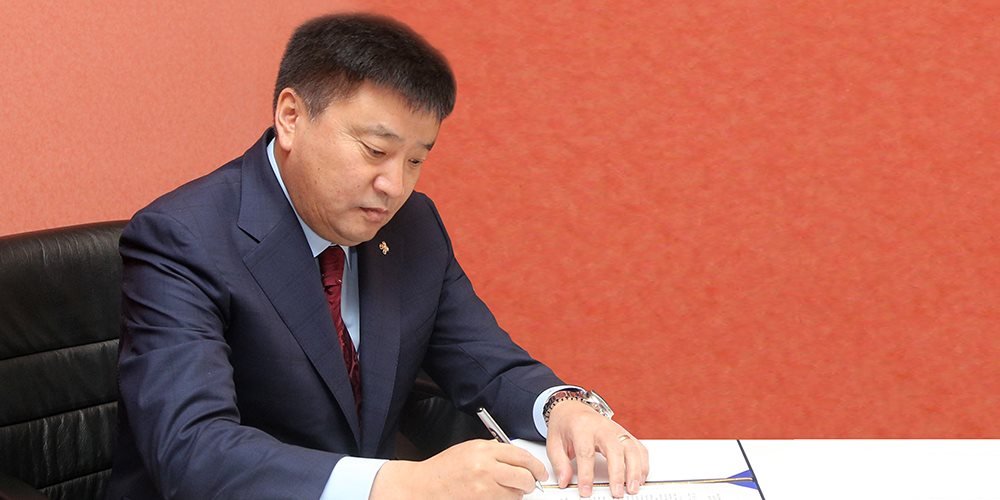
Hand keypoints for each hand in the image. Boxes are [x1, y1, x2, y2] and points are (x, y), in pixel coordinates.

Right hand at [370, 439, 547, 499]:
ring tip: (506, 490)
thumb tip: (515, 456)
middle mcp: (485, 467)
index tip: (539, 471)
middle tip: (529, 484)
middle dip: (530, 482)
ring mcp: (483, 487)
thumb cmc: (444, 468)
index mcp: (483, 449)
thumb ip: (492, 450)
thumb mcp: (468, 449)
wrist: (424, 486)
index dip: (535, 466)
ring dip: (517, 494)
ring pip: (516, 494)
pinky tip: (497, 496)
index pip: (521, 456)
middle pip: (524, 476)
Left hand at [546, 400, 648, 497]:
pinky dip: (642, 463)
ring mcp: (616, 429)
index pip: (586, 452)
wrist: (573, 408)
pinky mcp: (625, 434)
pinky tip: (640, 478)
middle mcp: (602, 427)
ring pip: (631, 448)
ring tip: (632, 488)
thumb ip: (560, 463)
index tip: (586, 491)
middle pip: (614, 449)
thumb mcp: (554, 442)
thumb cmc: (565, 425)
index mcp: (581, 427)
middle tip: (617, 492)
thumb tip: (564, 481)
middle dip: (617, 473)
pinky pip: (639, 448)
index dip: (586, 474)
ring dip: (635, 470)